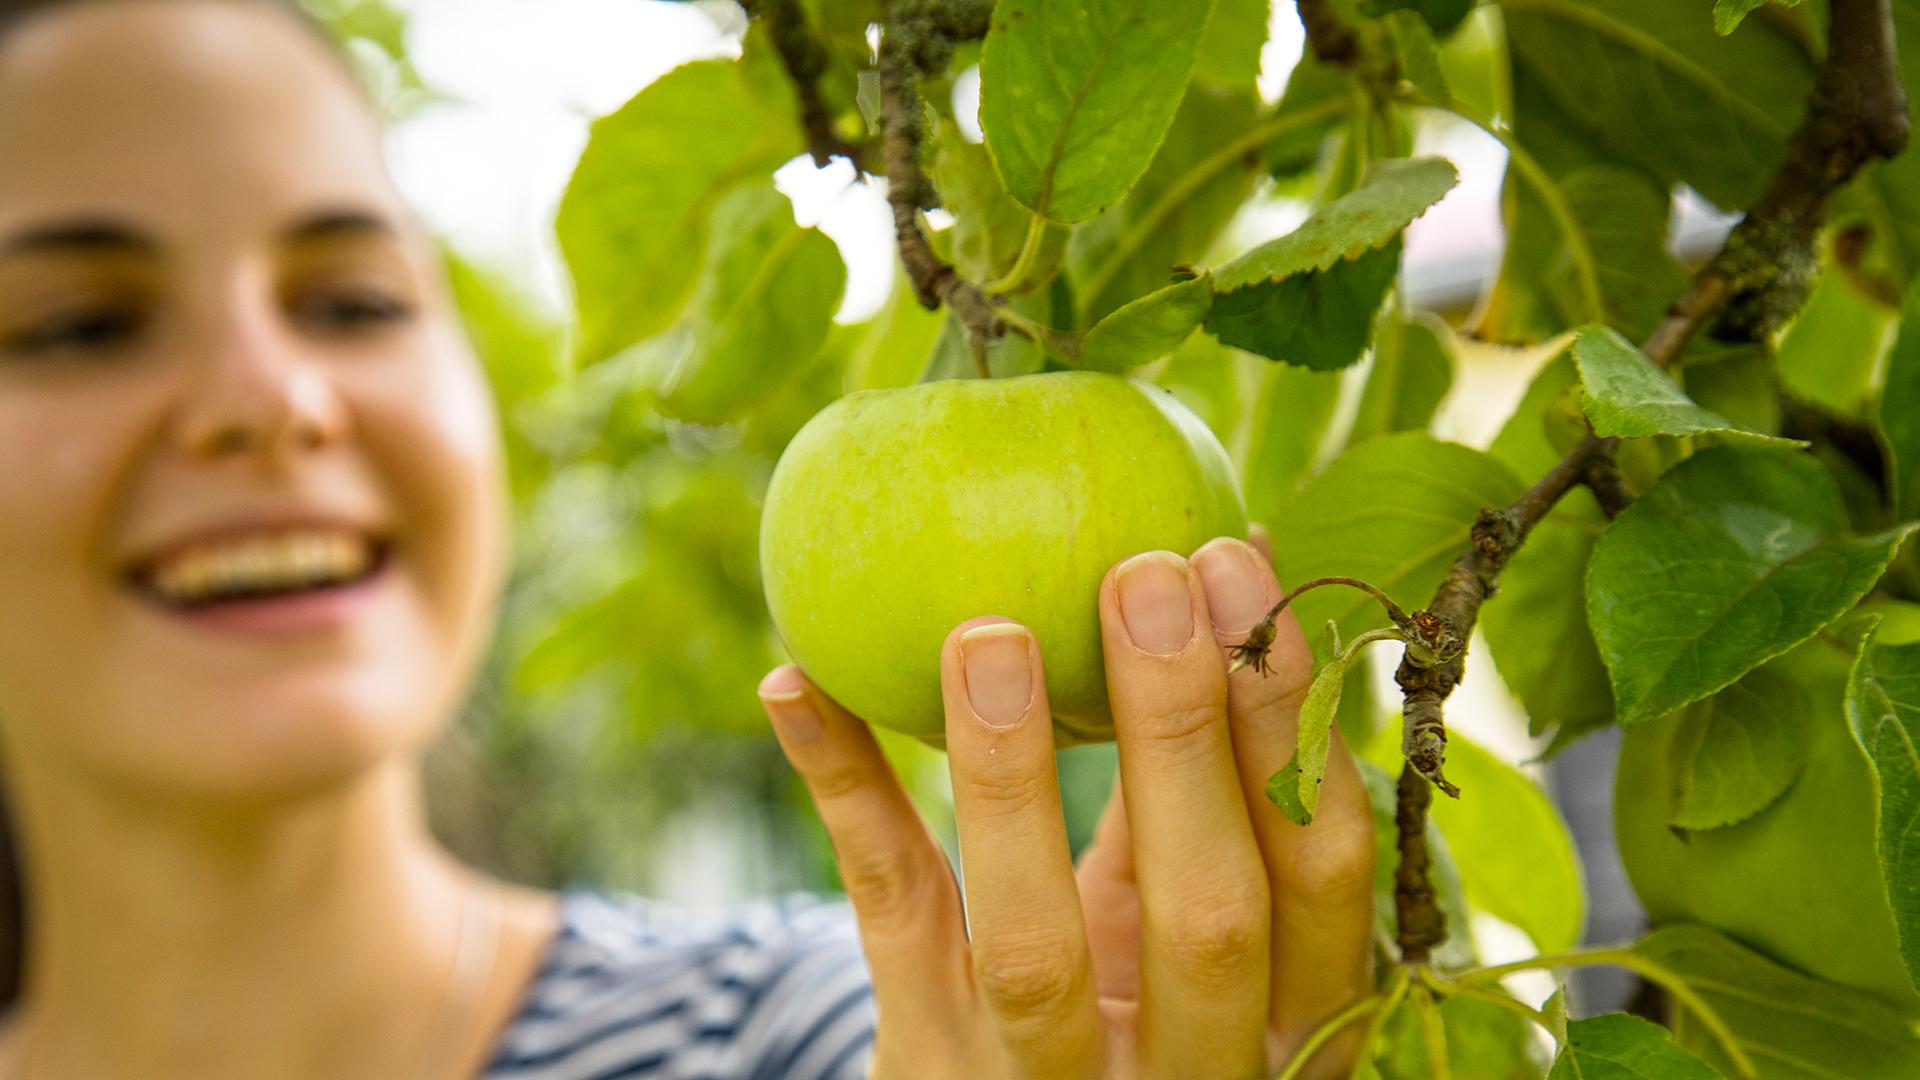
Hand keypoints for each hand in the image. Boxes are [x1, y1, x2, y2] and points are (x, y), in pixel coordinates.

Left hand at [756, 535, 1375, 1078]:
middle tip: (1145, 574)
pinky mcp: (930, 1069)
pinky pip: (891, 920)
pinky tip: (795, 683)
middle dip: (1183, 732)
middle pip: (1208, 914)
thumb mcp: (1177, 923)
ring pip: (1038, 949)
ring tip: (985, 635)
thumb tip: (1224, 561)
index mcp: (1289, 1012)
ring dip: (1013, 777)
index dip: (1291, 720)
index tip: (1240, 564)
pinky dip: (844, 789)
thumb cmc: (1117, 994)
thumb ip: (1195, 796)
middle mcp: (1191, 1069)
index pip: (1322, 872)